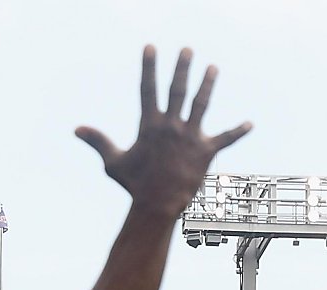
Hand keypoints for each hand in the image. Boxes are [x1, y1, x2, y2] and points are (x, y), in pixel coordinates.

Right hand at [76, 47, 251, 221]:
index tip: (151, 47)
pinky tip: (250, 124)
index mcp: (149, 124)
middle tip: (187, 49)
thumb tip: (76, 129)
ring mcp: (191, 137)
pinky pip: (226, 139)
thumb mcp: (113, 162)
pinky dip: (238, 132)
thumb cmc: (134, 185)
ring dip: (207, 84)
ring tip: (213, 68)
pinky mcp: (207, 152)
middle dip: (182, 67)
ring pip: (201, 104)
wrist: (158, 205)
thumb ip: (98, 141)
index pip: (148, 88)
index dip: (149, 67)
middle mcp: (171, 126)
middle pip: (177, 89)